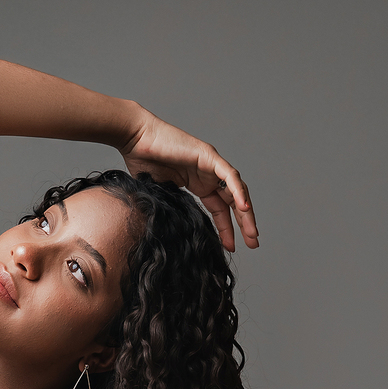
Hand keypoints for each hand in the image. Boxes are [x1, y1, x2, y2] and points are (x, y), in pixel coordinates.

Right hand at [121, 110, 257, 251]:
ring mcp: (211, 165)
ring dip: (246, 213)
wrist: (134, 140)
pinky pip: (229, 176)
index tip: (230, 248)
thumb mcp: (161, 196)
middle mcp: (208, 175)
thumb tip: (177, 237)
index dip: (227, 229)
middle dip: (244, 224)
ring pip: (237, 190)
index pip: (220, 210)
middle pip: (233, 202)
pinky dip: (238, 192)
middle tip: (253, 243)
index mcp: (199, 184)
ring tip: (252, 233)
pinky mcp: (209, 156)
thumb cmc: (141, 163)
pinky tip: (244, 209)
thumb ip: (174, 211)